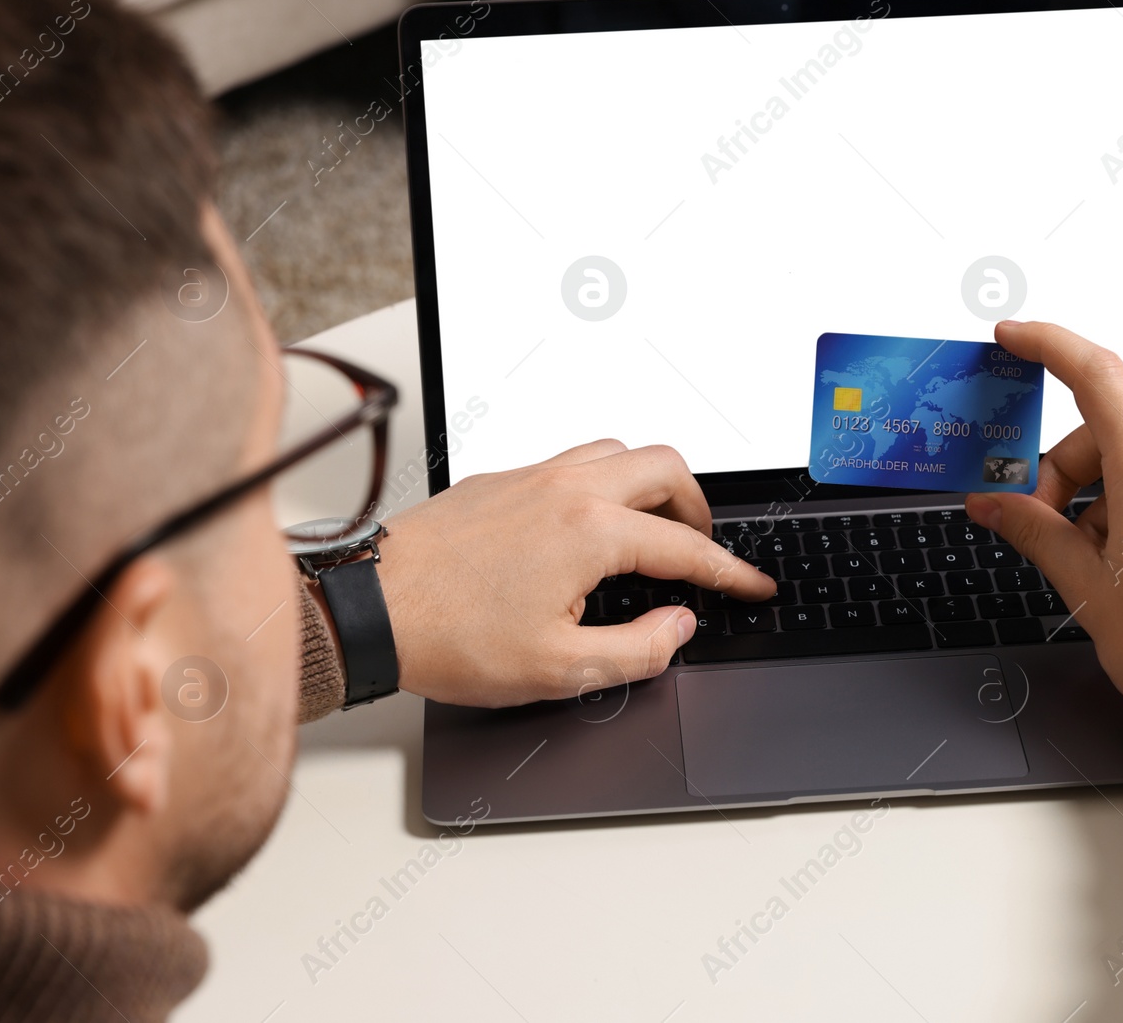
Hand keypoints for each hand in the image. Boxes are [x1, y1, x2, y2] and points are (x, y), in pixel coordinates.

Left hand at [374, 439, 774, 706]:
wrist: (368, 609)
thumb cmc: (448, 636)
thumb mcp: (558, 670)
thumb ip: (637, 650)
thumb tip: (677, 627)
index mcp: (589, 532)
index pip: (685, 547)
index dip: (730, 573)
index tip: (754, 585)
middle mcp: (566, 489)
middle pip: (665, 468)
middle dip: (700, 508)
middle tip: (704, 550)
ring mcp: (531, 476)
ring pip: (620, 452)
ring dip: (653, 485)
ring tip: (656, 530)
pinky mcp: (501, 480)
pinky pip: (575, 459)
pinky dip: (606, 482)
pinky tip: (593, 523)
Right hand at [964, 320, 1122, 704]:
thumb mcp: (1086, 587)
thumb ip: (1035, 532)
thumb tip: (996, 505)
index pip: (1095, 376)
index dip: (1048, 345)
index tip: (1016, 337)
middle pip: (1115, 437)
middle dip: (1071, 475)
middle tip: (1051, 534)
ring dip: (1116, 503)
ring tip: (1108, 572)